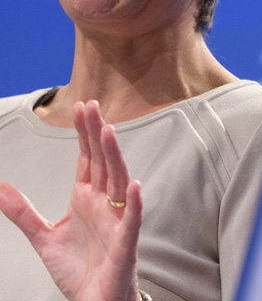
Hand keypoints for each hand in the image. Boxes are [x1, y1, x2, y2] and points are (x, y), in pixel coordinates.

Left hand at [0, 100, 142, 300]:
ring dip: (114, 157)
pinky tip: (133, 186)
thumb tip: (0, 187)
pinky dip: (134, 203)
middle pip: (102, 162)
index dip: (84, 134)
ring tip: (107, 133)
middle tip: (92, 107)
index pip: (87, 159)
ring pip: (118, 182)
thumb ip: (22, 212)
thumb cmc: (79, 269)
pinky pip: (131, 219)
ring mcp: (116, 220)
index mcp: (86, 198)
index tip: (82, 108)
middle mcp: (104, 204)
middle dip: (97, 134)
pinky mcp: (124, 242)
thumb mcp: (43, 237)